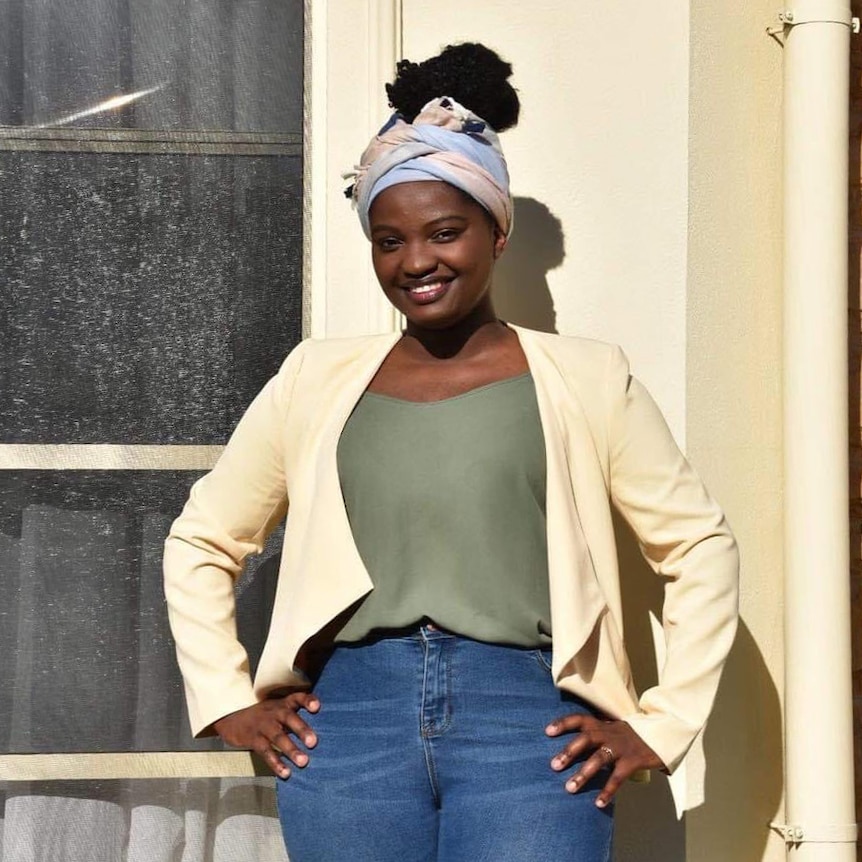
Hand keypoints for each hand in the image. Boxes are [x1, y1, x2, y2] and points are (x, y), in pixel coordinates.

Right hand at [213, 691, 319, 778]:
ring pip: (278, 736)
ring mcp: (263, 725)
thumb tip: (319, 733)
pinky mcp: (254, 739)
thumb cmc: (263, 716)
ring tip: (303, 762)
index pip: (297, 697)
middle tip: (313, 742)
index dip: (307, 701)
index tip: (317, 707)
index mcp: (283, 704)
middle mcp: (274, 712)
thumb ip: (295, 717)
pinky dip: (276, 762)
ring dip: (291, 750)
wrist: (232, 718)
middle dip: (301, 729)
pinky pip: (266, 751)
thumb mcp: (277, 710)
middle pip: (289, 718)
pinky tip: (285, 773)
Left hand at [545, 714, 663, 807]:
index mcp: (602, 725)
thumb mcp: (612, 729)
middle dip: (569, 752)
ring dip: (583, 774)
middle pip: (586, 738)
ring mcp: (621, 747)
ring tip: (569, 788)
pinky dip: (608, 791)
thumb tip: (572, 747)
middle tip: (554, 766)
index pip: (579, 719)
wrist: (662, 733)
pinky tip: (598, 803)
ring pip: (599, 759)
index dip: (563, 723)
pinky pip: (618, 777)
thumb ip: (595, 734)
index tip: (547, 732)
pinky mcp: (633, 760)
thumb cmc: (631, 736)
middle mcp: (609, 733)